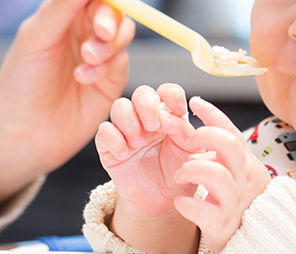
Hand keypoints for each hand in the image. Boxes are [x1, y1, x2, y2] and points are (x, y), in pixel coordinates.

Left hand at [0, 0, 135, 210]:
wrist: (24, 134)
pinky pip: (122, 60)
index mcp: (62, 9)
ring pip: (124, 31)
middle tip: (98, 34)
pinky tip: (84, 78)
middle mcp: (83, 26)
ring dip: (109, 43)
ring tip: (85, 61)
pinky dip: (106, 66)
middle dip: (109, 17)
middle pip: (114, 5)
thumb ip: (62, 4)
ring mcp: (100, 52)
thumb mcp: (36, 38)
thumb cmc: (20, 84)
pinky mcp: (112, 77)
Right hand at [95, 84, 202, 252]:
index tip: (179, 110)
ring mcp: (127, 130)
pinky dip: (113, 139)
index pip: (168, 92)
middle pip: (142, 93)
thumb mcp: (191, 154)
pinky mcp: (110, 146)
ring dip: (129, 121)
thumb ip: (188, 133)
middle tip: (153, 126)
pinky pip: (104, 131)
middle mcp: (146, 118)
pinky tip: (124, 154)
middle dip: (147, 105)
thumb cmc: (178, 176)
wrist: (162, 203)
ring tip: (138, 142)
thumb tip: (178, 118)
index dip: (172, 95)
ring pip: (120, 106)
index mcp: (169, 115)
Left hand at [174, 97, 271, 252]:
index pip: (231, 131)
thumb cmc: (240, 204)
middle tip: (187, 140)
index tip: (195, 102)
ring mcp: (234, 202)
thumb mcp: (239, 174)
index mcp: (246, 164)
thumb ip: (226, 153)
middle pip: (228, 145)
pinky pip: (200, 209)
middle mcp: (244, 180)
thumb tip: (204, 126)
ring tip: (180, 175)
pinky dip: (185, 204)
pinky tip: (180, 203)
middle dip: (203, 136)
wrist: (255, 242)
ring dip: (190, 170)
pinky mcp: (222, 224)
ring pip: (214, 173)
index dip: (213, 114)